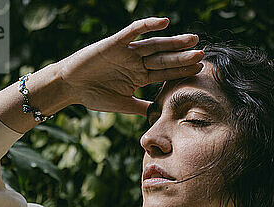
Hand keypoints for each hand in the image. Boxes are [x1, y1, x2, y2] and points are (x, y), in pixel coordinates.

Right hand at [56, 17, 203, 115]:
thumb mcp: (122, 105)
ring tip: (192, 38)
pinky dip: (147, 26)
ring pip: (155, 45)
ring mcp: (127, 52)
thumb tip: (160, 116)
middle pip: (165, 58)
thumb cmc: (93, 95)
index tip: (200, 70)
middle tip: (203, 53)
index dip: (182, 71)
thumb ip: (142, 107)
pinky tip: (163, 22)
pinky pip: (134, 32)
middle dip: (183, 56)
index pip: (165, 73)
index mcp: (140, 76)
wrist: (70, 86)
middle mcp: (136, 62)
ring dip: (173, 42)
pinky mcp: (115, 43)